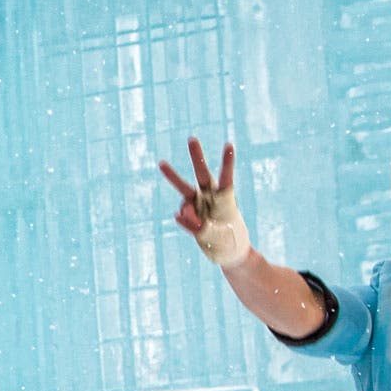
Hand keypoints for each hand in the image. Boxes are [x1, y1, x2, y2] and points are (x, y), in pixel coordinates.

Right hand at [156, 138, 249, 267]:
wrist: (228, 252)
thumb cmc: (230, 242)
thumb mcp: (218, 237)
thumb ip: (199, 226)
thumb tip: (180, 214)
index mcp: (225, 199)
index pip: (226, 178)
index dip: (227, 163)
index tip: (229, 145)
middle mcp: (211, 196)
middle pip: (202, 173)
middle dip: (196, 156)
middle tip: (192, 138)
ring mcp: (199, 203)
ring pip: (184, 188)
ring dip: (172, 176)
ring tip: (161, 163)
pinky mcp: (190, 212)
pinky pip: (183, 214)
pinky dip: (185, 221)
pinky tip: (194, 227)